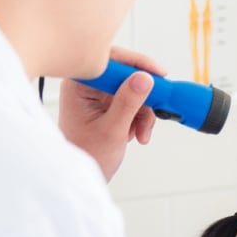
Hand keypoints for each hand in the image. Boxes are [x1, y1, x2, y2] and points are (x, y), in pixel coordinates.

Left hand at [59, 48, 166, 180]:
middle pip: (126, 74)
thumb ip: (128, 102)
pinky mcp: (108, 105)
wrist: (82, 176)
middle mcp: (88, 86)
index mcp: (79, 85)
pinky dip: (140, 117)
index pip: (111, 60)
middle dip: (143, 96)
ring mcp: (98, 95)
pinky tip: (136, 133)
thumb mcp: (112, 130)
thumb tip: (144, 78)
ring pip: (134, 89)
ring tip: (141, 132)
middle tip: (156, 107)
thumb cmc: (86, 155)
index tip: (157, 75)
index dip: (137, 64)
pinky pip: (133, 101)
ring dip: (143, 111)